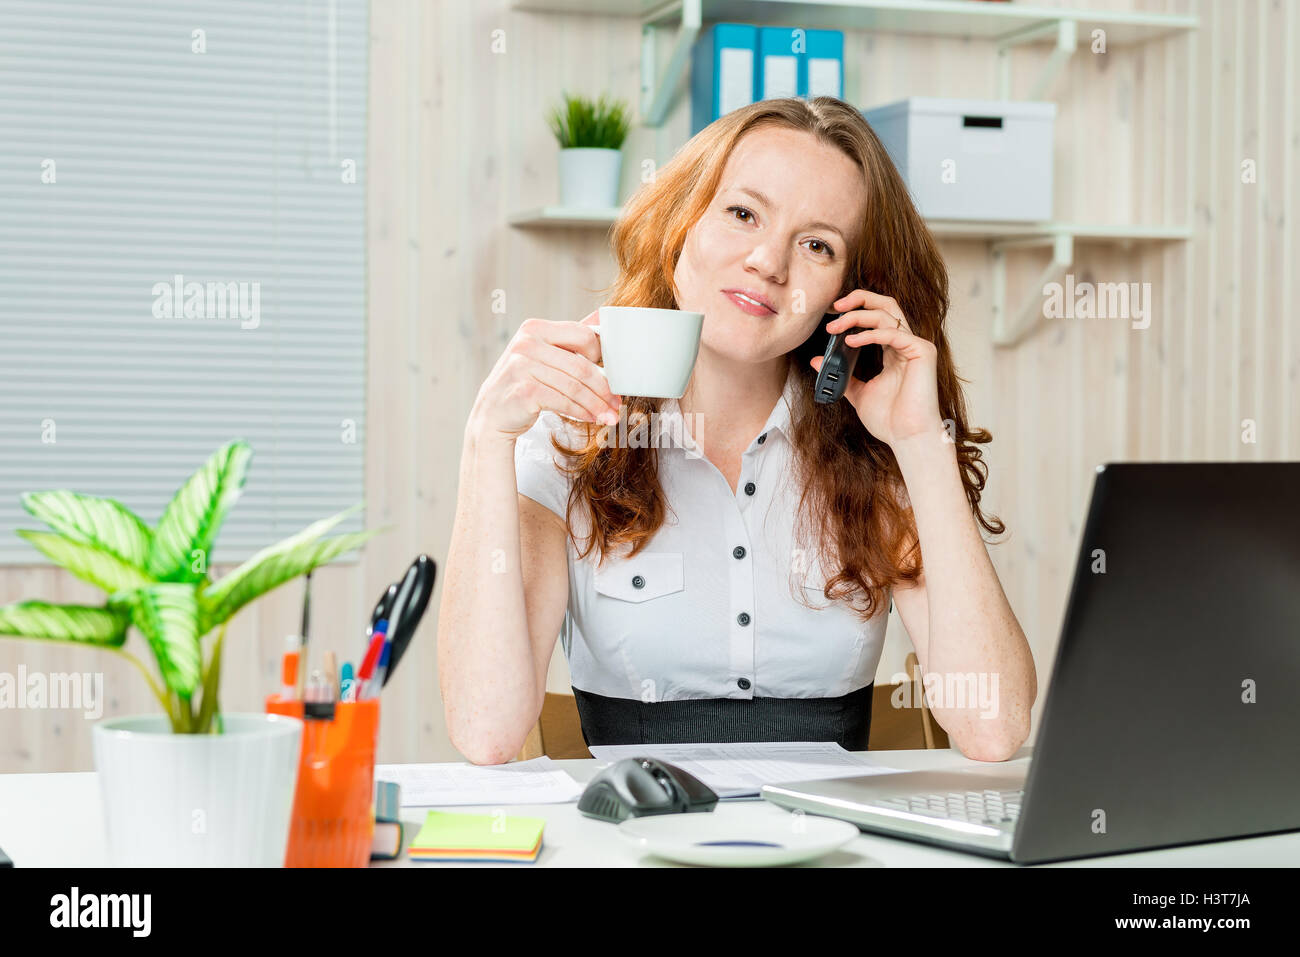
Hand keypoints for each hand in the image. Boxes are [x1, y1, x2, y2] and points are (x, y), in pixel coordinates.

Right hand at [470, 309, 623, 442]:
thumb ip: (571, 337)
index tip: (613, 375)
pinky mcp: (524, 391)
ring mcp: (522, 366)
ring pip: (575, 387)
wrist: (491, 414)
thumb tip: (603, 314)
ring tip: (609, 416)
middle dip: (604, 388)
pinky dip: (581, 412)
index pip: (583, 335)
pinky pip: (563, 402)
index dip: (603, 356)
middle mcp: (526, 343)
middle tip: (617, 403)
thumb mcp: (543, 354)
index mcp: (535, 328)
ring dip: (596, 405)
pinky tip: (591, 418)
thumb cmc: (523, 383)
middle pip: (582, 366)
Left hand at [809, 290, 944, 447]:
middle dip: (859, 299)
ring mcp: (916, 346)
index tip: (831, 313)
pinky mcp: (922, 352)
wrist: (907, 437)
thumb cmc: (889, 420)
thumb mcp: (858, 393)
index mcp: (894, 350)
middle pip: (886, 304)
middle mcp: (906, 343)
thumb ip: (842, 375)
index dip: (856, 309)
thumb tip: (817, 361)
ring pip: (886, 314)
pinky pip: (892, 333)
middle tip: (834, 306)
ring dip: (857, 317)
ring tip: (834, 328)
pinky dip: (869, 334)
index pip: (877, 316)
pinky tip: (850, 340)